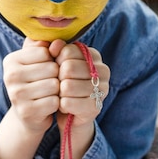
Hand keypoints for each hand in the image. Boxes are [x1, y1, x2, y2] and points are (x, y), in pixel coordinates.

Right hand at [2, 37, 59, 133]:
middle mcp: (10, 76)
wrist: (27, 114)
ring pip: (54, 85)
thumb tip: (57, 42)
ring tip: (48, 93)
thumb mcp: (35, 61)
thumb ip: (43, 46)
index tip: (44, 69)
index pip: (45, 52)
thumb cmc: (35, 81)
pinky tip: (48, 105)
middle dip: (56, 75)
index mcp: (10, 60)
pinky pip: (54, 102)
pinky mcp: (26, 111)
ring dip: (57, 90)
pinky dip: (56, 104)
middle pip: (51, 68)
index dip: (51, 60)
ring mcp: (16, 95)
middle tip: (47, 83)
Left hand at [49, 40, 109, 158]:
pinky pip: (68, 103)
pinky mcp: (96, 107)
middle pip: (68, 68)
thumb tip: (54, 44)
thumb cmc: (62, 84)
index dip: (56, 61)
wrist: (69, 114)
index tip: (56, 68)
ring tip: (61, 96)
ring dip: (58, 93)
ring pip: (67, 86)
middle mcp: (103, 70)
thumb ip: (54, 50)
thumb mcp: (56, 64)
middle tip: (58, 85)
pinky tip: (64, 106)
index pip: (68, 51)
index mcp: (94, 55)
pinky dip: (61, 105)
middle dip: (57, 78)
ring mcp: (102, 89)